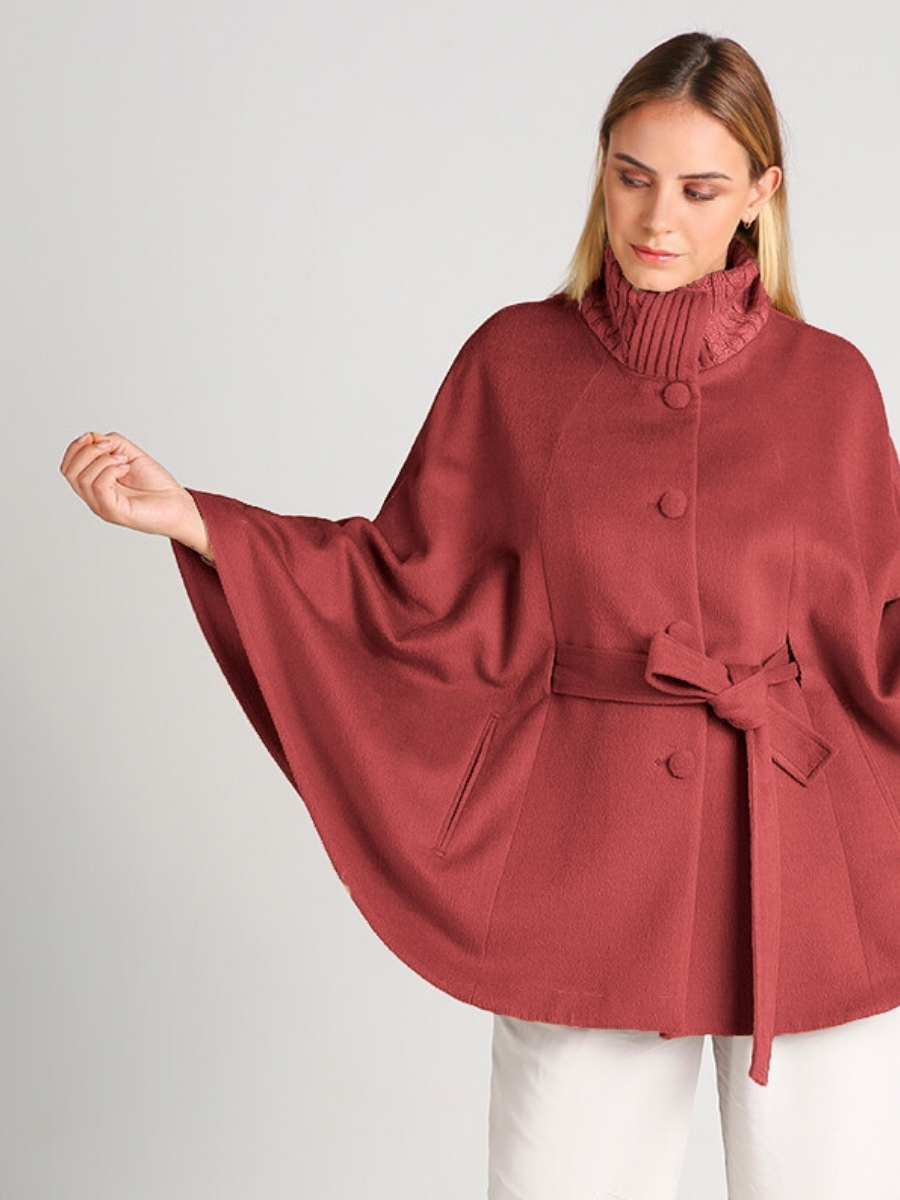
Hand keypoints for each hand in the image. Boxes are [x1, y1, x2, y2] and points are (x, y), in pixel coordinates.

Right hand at [59, 431, 213, 560]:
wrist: (179, 505)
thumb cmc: (158, 485)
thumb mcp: (131, 455)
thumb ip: (111, 443)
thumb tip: (92, 437)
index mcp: (95, 484)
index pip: (68, 466)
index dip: (76, 446)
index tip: (100, 439)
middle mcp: (95, 497)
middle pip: (68, 471)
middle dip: (87, 451)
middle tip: (111, 448)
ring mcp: (102, 506)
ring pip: (82, 478)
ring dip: (103, 460)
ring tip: (124, 461)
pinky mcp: (113, 512)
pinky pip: (99, 486)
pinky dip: (111, 470)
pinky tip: (126, 468)